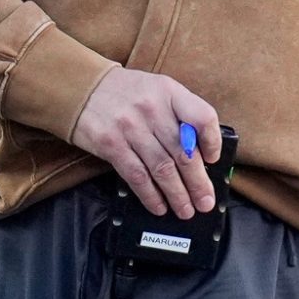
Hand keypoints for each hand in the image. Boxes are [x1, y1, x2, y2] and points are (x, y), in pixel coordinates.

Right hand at [70, 67, 221, 218]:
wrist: (84, 88)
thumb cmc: (128, 93)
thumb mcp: (158, 90)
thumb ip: (179, 114)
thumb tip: (201, 153)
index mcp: (169, 92)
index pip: (202, 117)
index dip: (212, 142)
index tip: (213, 160)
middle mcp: (152, 109)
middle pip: (183, 151)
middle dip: (198, 183)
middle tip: (205, 202)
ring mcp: (131, 127)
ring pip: (162, 168)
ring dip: (177, 194)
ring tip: (186, 210)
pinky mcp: (111, 145)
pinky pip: (137, 176)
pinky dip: (150, 195)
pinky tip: (159, 206)